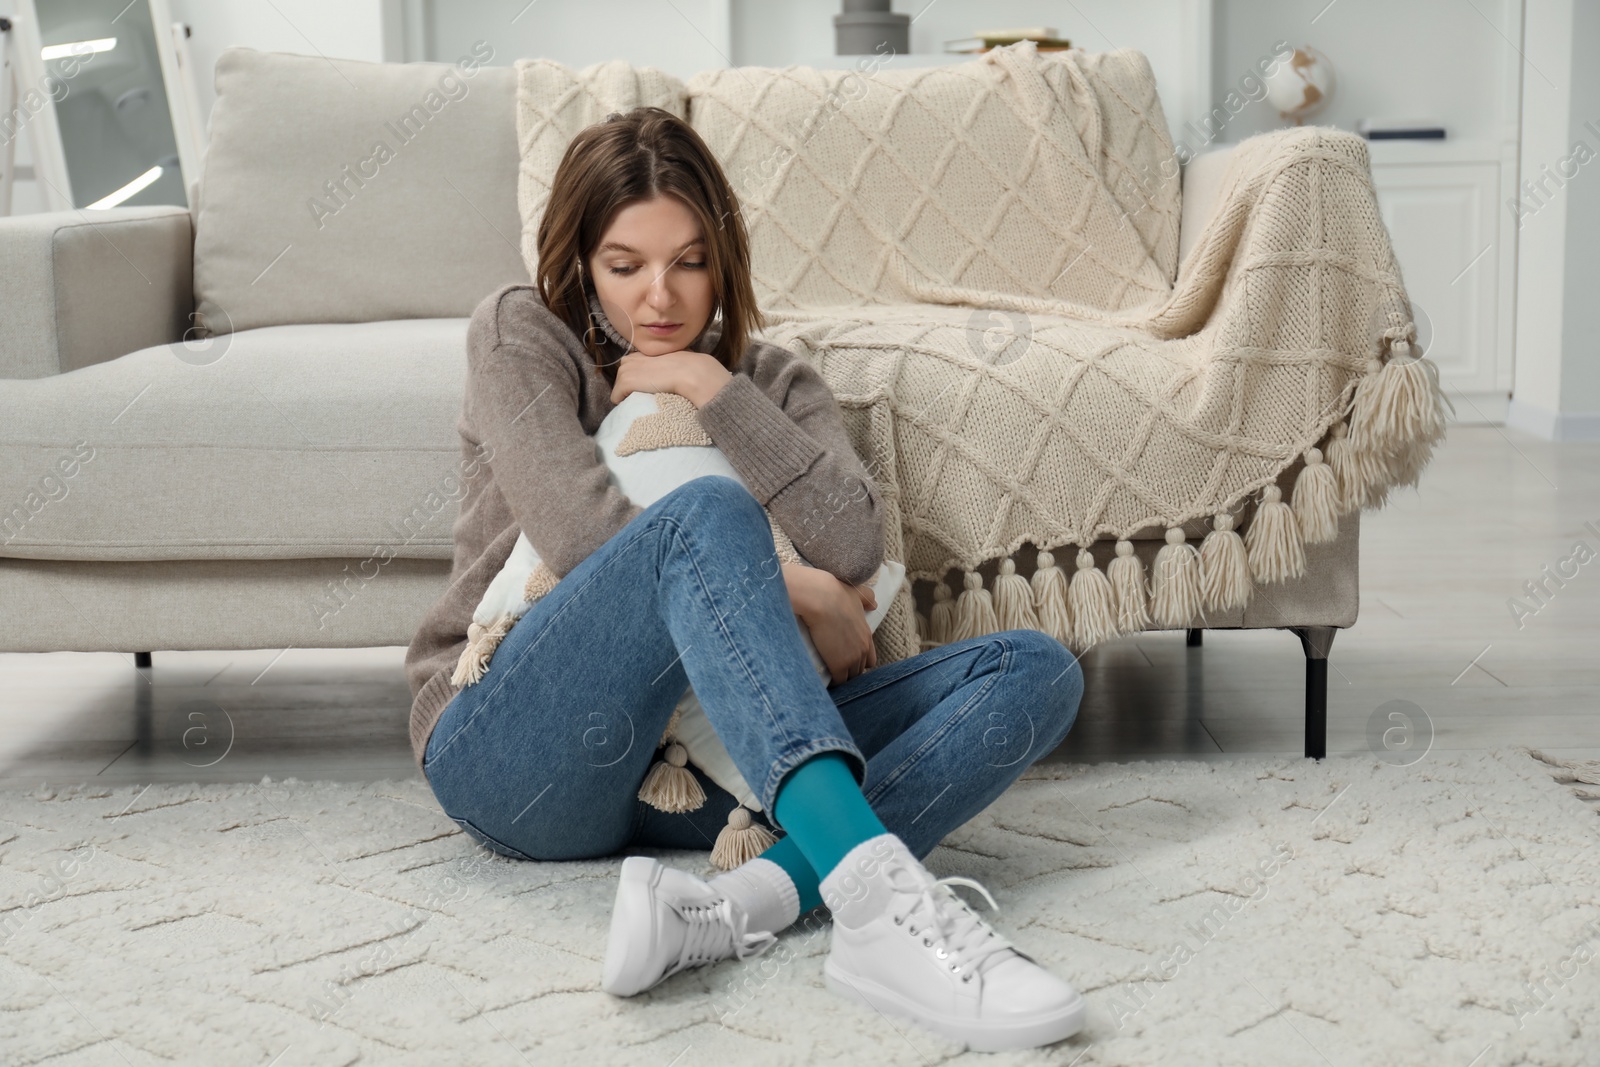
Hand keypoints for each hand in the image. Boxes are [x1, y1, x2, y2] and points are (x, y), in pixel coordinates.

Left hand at [609, 350, 731, 406]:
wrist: (689, 372)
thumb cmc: (688, 367)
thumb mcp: (673, 359)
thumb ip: (664, 363)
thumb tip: (668, 372)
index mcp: (640, 353)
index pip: (630, 368)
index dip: (637, 379)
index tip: (648, 387)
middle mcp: (629, 359)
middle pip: (621, 379)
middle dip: (630, 387)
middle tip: (646, 394)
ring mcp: (626, 370)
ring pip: (618, 389)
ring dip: (628, 396)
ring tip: (644, 399)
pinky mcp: (625, 382)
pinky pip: (616, 398)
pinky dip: (624, 403)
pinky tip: (637, 403)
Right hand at [794, 569, 877, 685]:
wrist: (820, 599)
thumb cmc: (836, 593)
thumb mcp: (857, 593)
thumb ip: (867, 598)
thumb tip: (874, 604)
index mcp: (867, 635)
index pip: (870, 659)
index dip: (859, 661)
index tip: (846, 659)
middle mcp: (863, 649)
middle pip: (860, 670)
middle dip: (850, 670)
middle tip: (835, 667)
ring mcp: (852, 659)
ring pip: (850, 678)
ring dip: (842, 677)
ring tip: (829, 673)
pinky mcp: (839, 666)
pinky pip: (839, 681)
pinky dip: (833, 681)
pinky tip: (825, 677)